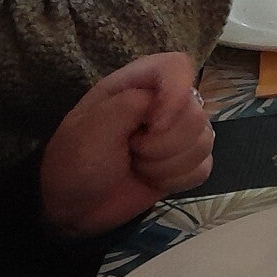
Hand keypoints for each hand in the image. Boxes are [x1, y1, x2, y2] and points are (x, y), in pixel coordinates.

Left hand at [39, 54, 213, 237]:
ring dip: (168, 164)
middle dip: (164, 143)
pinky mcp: (184, 163)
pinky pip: (203, 167)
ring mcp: (176, 135)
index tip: (156, 124)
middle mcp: (162, 105)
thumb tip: (168, 106)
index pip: (177, 67)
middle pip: (196, 113)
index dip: (176, 93)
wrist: (72, 209)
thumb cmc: (74, 164)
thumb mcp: (90, 131)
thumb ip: (129, 105)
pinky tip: (152, 181)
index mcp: (135, 86)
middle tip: (132, 150)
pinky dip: (178, 180)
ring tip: (137, 166)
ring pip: (204, 141)